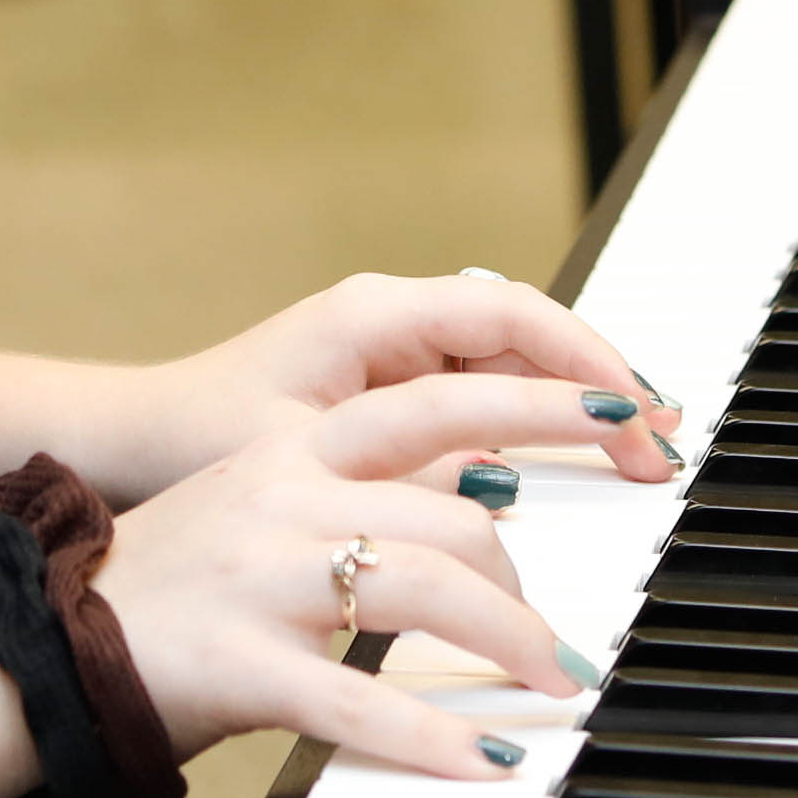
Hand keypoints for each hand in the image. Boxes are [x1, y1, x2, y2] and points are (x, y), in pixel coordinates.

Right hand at [97, 371, 673, 779]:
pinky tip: (486, 758)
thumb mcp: (260, 497)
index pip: (440, 403)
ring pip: (427, 593)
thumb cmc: (166, 581)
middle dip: (531, 580)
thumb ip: (356, 487)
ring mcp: (265, 577)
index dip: (540, 401)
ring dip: (508, 645)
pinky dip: (438, 736)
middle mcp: (287, 495)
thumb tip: (476, 499)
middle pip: (454, 516)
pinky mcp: (244, 664)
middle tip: (569, 634)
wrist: (42, 641)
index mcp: (296, 446)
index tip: (620, 410)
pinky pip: (363, 703)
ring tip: (548, 684)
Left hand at [135, 271, 678, 493]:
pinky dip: (534, 420)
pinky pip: (483, 392)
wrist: (137, 443)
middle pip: (524, 336)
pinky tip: (574, 460)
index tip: (632, 407)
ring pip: (511, 364)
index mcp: (372, 316)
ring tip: (640, 452)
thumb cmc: (199, 439)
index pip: (508, 316)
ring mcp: (395, 351)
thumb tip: (496, 481)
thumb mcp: (302, 463)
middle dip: (598, 384)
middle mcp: (392, 319)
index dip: (581, 358)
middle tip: (660, 444)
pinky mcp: (392, 388)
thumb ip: (400, 472)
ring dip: (574, 402)